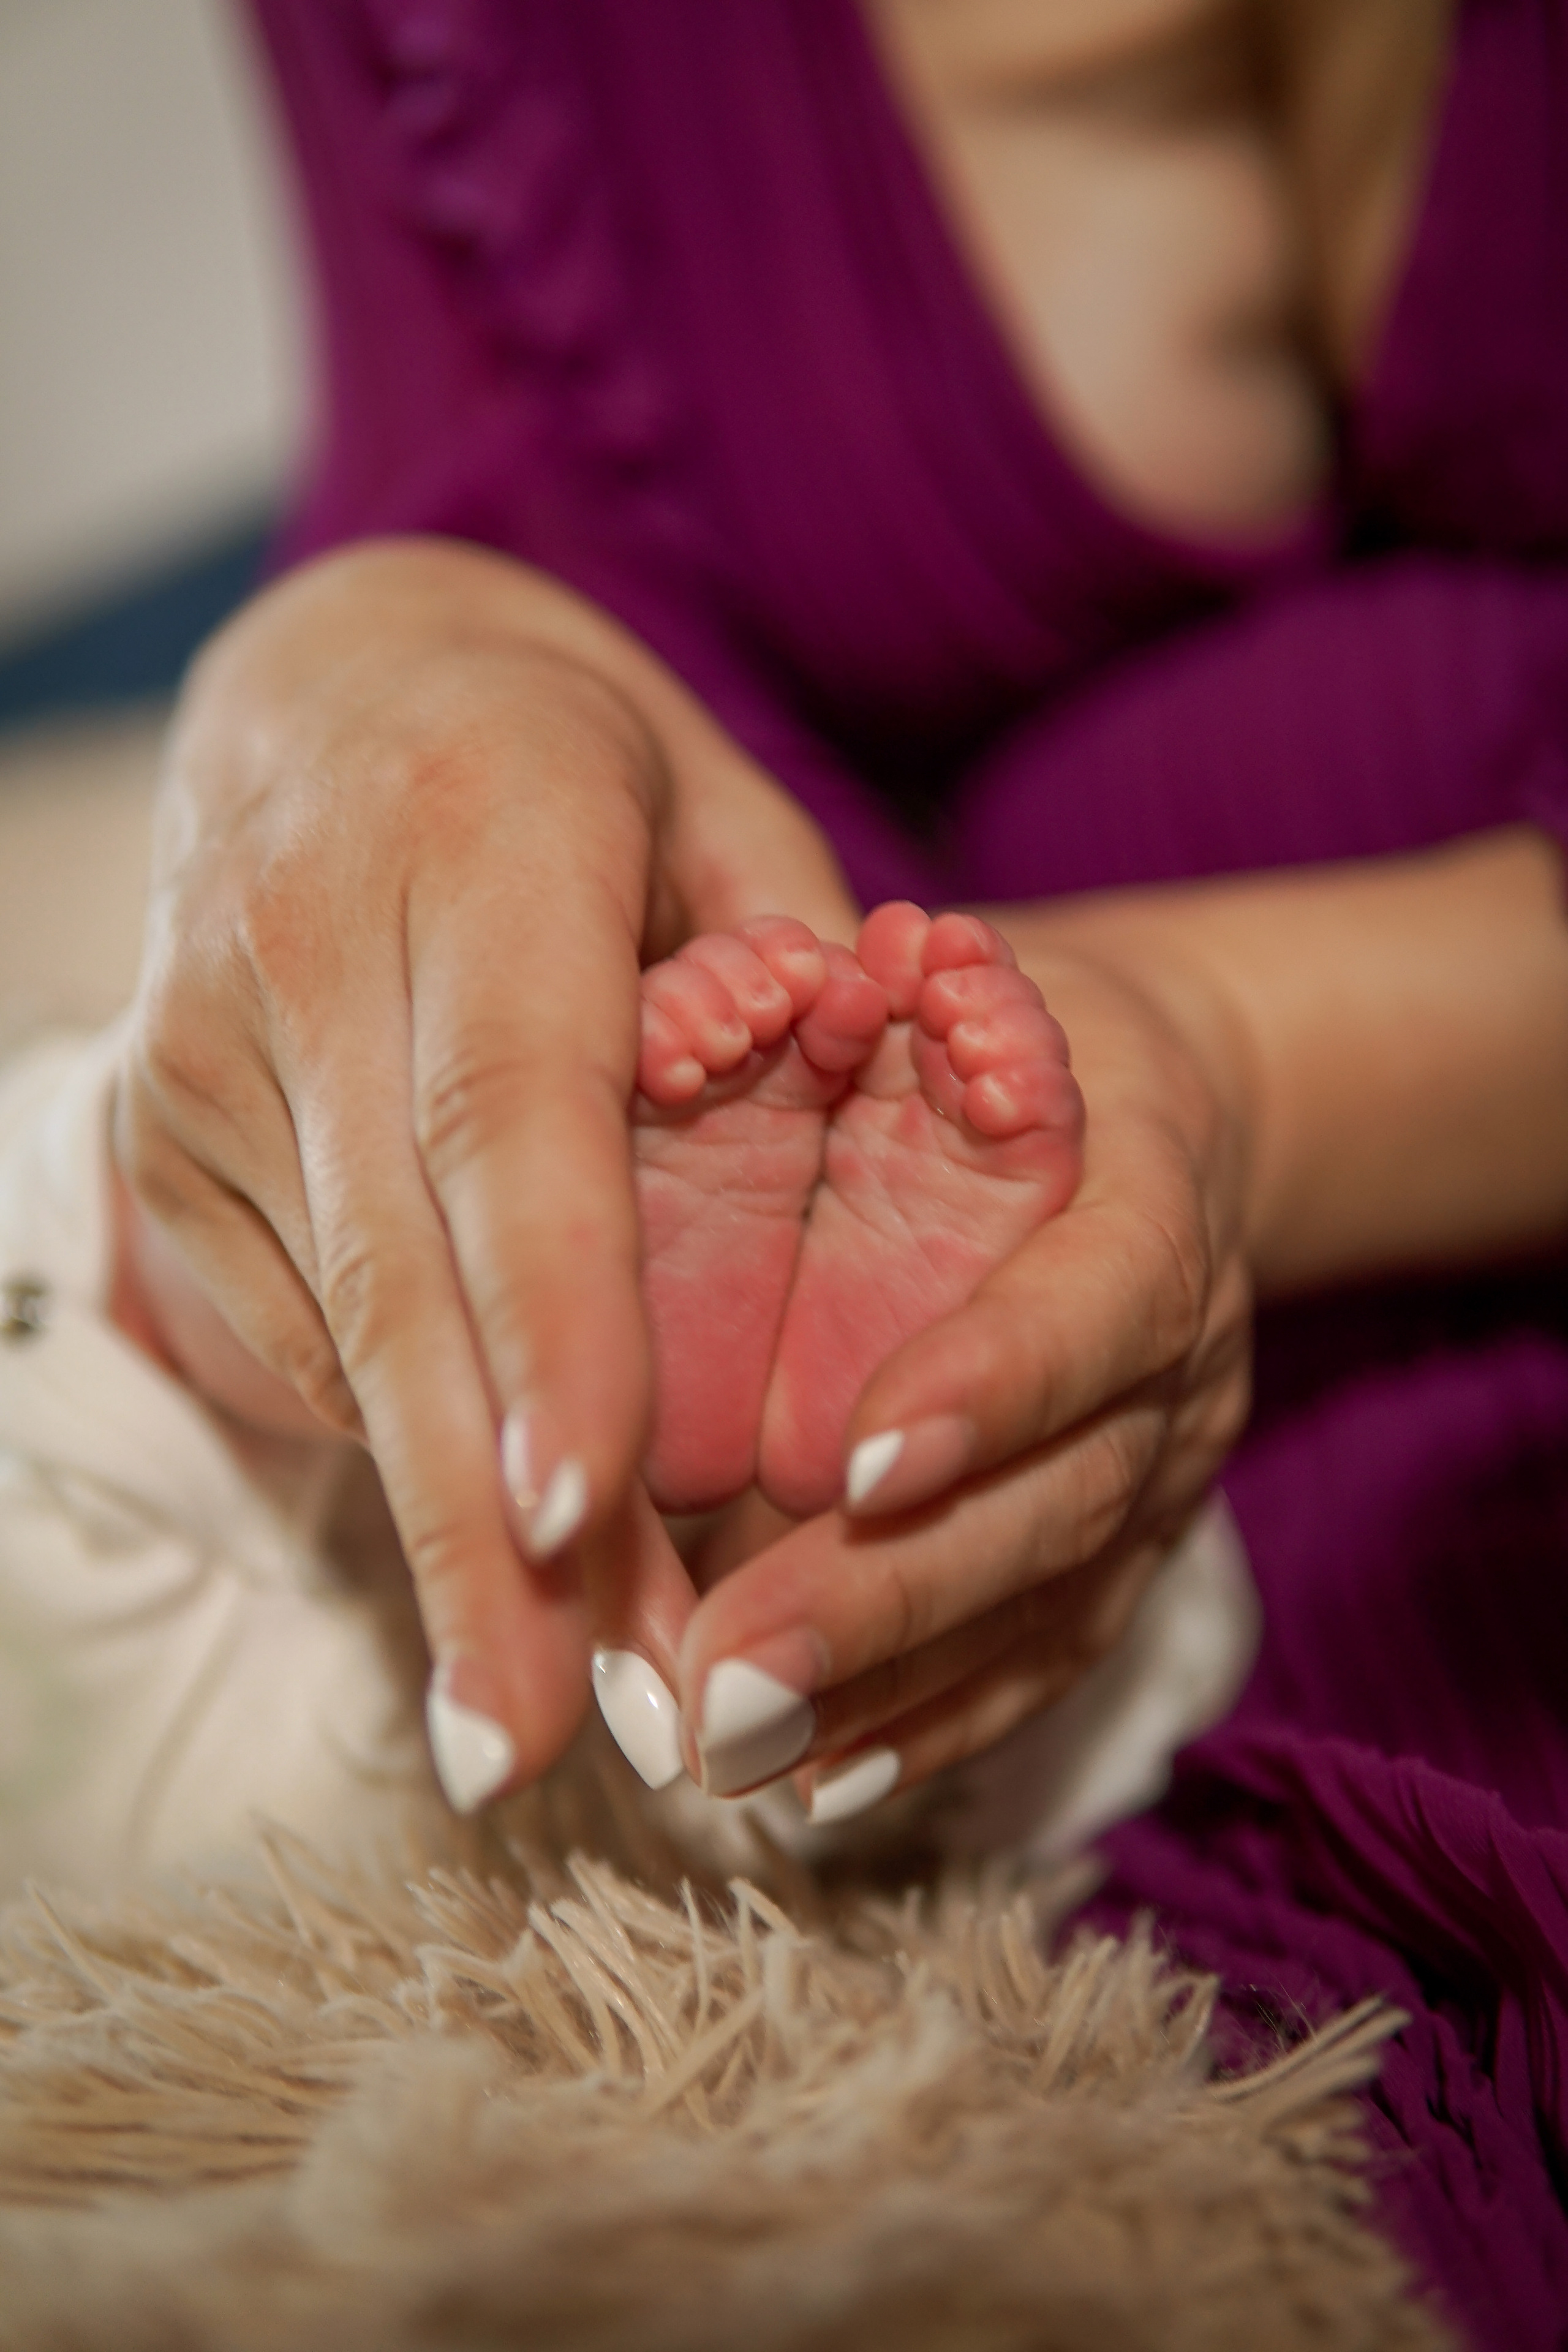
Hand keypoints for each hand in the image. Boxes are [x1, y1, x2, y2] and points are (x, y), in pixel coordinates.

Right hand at [113, 537, 855, 1797]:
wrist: (326, 678)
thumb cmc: (569, 754)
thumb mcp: (718, 806)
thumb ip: (793, 992)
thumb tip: (832, 1217)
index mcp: (478, 833)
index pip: (513, 1109)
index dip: (553, 1316)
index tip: (587, 1516)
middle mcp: (304, 943)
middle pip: (396, 1271)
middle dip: (469, 1525)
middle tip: (536, 1744)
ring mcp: (198, 1048)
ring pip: (326, 1333)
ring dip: (435, 1532)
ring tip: (537, 1713)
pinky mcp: (148, 1129)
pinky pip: (278, 1328)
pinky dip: (385, 1450)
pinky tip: (468, 1548)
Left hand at [656, 929, 1255, 1808]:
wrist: (1150, 1109)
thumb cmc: (1004, 1030)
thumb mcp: (945, 987)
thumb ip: (843, 1026)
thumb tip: (675, 1043)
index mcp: (1150, 1189)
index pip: (1097, 1303)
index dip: (993, 1385)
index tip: (853, 1467)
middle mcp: (1185, 1354)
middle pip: (1061, 1499)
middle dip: (893, 1598)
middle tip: (730, 1682)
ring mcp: (1166, 1468)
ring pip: (1049, 1605)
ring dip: (891, 1696)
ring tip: (734, 1760)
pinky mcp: (1126, 1544)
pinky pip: (1046, 1656)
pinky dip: (935, 1728)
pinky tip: (816, 1786)